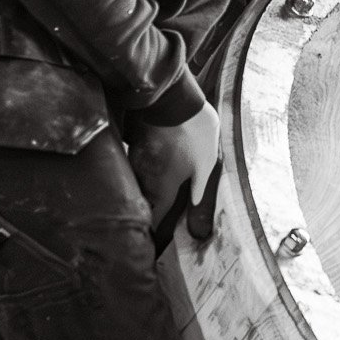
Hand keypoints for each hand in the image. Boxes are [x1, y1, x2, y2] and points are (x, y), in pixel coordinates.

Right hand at [128, 100, 221, 225]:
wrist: (174, 99)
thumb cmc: (194, 133)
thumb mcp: (205, 163)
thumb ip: (198, 186)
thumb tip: (195, 203)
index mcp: (162, 186)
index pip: (156, 217)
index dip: (156, 230)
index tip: (156, 240)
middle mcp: (144, 177)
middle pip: (142, 202)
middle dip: (146, 213)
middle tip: (152, 222)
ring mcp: (135, 159)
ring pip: (136, 184)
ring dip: (142, 192)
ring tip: (150, 198)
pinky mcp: (133, 144)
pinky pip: (135, 166)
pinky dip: (141, 173)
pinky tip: (150, 171)